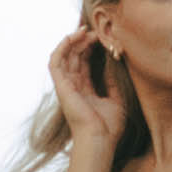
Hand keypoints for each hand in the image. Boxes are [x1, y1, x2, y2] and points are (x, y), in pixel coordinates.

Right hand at [54, 33, 135, 159]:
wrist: (100, 140)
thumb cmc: (109, 127)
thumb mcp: (116, 99)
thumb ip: (113, 82)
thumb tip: (114, 63)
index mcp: (84, 90)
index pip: (84, 63)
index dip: (90, 48)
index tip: (101, 38)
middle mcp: (73, 86)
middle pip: (74, 56)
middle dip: (83, 41)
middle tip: (96, 31)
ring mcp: (66, 86)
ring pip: (64, 56)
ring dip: (73, 41)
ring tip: (85, 30)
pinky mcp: (61, 86)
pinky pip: (55, 62)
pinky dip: (61, 48)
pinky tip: (72, 37)